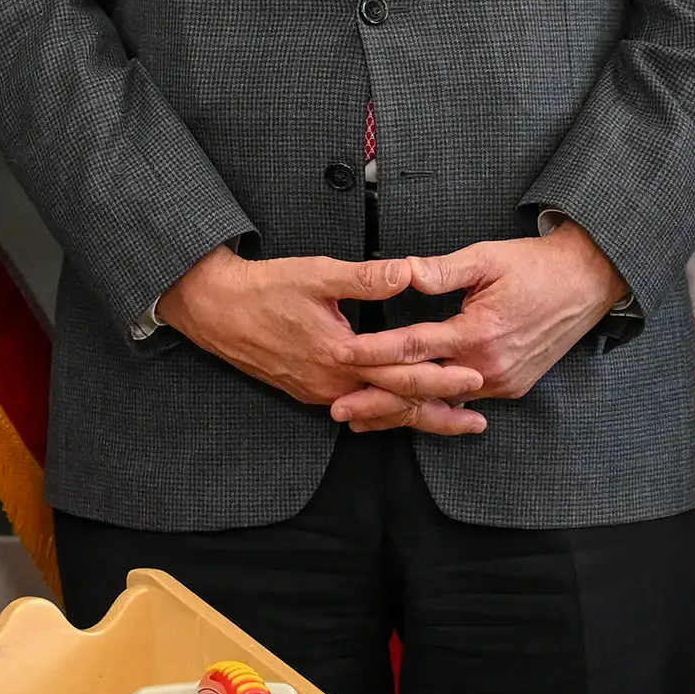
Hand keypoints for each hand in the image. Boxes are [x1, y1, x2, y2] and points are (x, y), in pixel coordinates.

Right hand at [154, 247, 482, 429]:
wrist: (215, 309)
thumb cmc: (264, 288)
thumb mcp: (317, 274)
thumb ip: (366, 277)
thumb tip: (408, 271)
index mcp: (339, 356)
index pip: (400, 374)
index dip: (440, 377)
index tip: (474, 377)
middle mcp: (331, 384)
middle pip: (395, 406)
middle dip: (439, 412)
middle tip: (479, 418)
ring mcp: (318, 393)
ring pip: (376, 413)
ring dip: (415, 418)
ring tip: (451, 422)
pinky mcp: (309, 391)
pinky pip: (356, 409)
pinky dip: (385, 414)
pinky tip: (401, 413)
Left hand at [335, 226, 630, 429]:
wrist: (586, 283)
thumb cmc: (535, 265)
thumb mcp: (487, 257)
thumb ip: (441, 270)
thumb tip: (401, 271)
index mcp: (480, 331)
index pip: (414, 346)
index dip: (374, 351)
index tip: (341, 354)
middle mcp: (489, 366)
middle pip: (421, 388)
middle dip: (376, 399)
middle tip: (337, 407)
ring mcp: (502, 382)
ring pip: (440, 402)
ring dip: (400, 412)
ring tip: (361, 419)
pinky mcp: (512, 387)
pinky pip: (463, 402)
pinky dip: (432, 409)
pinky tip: (405, 415)